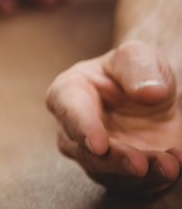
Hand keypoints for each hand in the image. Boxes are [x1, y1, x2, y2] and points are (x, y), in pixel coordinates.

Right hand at [46, 40, 181, 195]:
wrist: (151, 94)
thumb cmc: (134, 70)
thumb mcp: (137, 56)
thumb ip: (138, 68)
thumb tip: (148, 92)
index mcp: (68, 92)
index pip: (69, 111)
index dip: (83, 129)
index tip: (99, 145)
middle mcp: (74, 128)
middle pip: (86, 151)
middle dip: (115, 160)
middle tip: (140, 164)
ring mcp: (94, 154)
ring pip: (109, 172)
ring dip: (139, 173)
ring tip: (169, 166)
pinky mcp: (117, 173)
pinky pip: (132, 183)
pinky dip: (154, 178)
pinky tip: (174, 163)